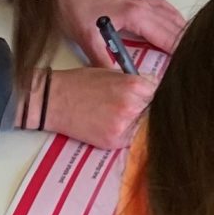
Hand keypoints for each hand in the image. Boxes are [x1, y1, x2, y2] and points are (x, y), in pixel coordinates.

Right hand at [24, 63, 158, 149]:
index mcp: (134, 85)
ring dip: (137, 122)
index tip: (148, 96)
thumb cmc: (81, 83)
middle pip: (154, 110)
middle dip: (146, 108)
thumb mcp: (112, 73)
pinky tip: (111, 124)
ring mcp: (124, 126)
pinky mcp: (114, 141)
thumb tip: (155, 89)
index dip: (153, 94)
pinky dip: (126, 133)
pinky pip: (130, 138)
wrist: (54, 100)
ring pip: (144, 126)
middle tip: (131, 107)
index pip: (160, 92)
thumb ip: (136, 82)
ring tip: (118, 115)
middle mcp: (132, 106)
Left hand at [54, 0, 185, 61]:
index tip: (190, 67)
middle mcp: (143, 6)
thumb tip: (120, 81)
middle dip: (187, 45)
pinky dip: (175, 21)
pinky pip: (165, 9)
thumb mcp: (88, 41)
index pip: (168, 36)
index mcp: (135, 15)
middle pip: (175, 27)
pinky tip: (177, 29)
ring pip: (173, 17)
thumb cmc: (76, 11)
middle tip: (196, 64)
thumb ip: (104, 62)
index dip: (181, 52)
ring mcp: (141, 2)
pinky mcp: (137, 1)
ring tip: (191, 51)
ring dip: (183, 33)